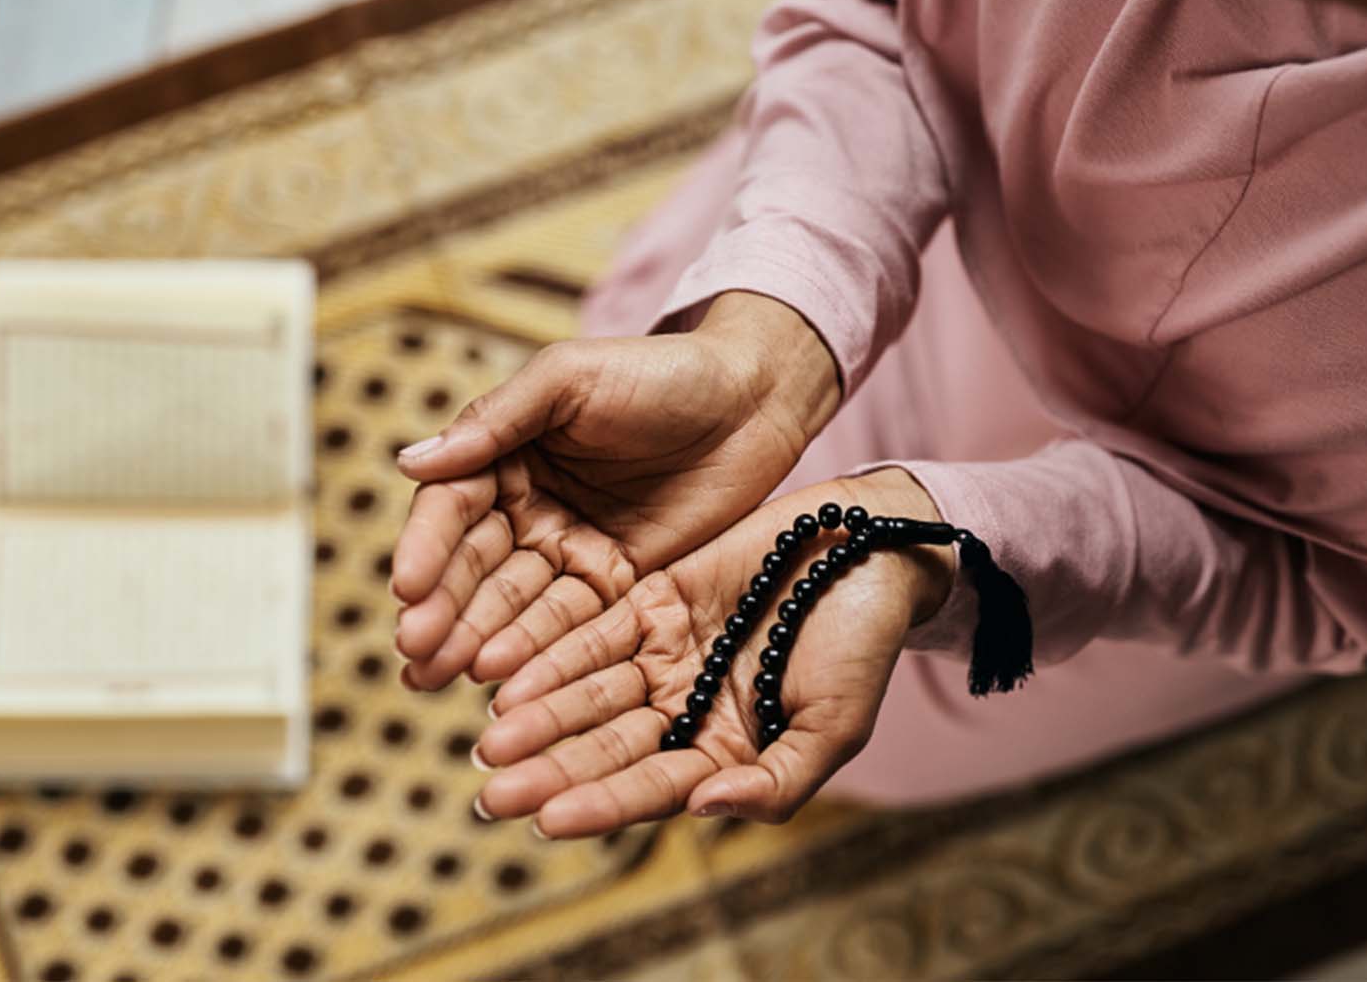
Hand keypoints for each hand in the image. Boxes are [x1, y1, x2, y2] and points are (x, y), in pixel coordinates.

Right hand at [389, 293, 840, 689]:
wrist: (752, 399)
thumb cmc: (658, 371)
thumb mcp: (570, 380)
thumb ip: (497, 421)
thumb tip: (408, 462)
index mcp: (503, 456)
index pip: (452, 509)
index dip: (427, 549)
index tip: (407, 589)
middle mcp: (526, 510)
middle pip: (474, 568)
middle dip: (442, 612)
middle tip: (414, 654)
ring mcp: (570, 552)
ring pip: (514, 605)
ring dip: (476, 642)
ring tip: (440, 678)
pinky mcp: (617, 585)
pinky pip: (572, 624)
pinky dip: (537, 653)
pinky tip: (504, 682)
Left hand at [469, 468, 956, 836]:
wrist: (876, 548)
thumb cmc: (867, 643)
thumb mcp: (838, 724)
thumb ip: (780, 779)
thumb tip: (706, 806)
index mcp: (729, 753)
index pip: (655, 788)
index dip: (603, 805)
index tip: (549, 818)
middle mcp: (687, 711)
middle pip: (608, 748)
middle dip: (551, 770)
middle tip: (494, 789)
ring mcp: (667, 656)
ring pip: (591, 693)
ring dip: (541, 716)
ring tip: (490, 737)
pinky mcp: (655, 601)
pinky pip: (595, 632)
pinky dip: (553, 654)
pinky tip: (506, 674)